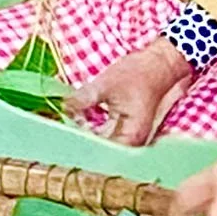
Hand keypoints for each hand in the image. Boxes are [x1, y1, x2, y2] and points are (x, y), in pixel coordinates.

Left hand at [66, 37, 193, 145]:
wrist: (160, 63)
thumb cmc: (138, 73)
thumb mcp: (105, 85)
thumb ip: (81, 100)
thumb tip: (61, 110)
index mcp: (130, 136)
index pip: (98, 152)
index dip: (77, 147)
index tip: (58, 140)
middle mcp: (133, 143)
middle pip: (101, 151)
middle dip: (79, 142)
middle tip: (56, 135)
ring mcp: (132, 137)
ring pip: (103, 144)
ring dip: (85, 137)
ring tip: (65, 129)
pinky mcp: (128, 130)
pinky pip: (108, 136)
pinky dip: (94, 131)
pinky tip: (79, 124)